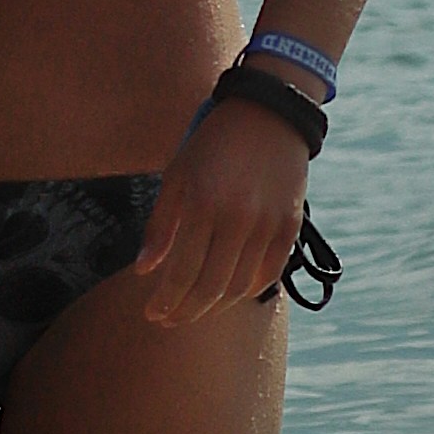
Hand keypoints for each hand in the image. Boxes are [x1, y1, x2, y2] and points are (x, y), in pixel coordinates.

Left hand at [130, 97, 310, 326]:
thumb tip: (143, 269)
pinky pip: (268, 273)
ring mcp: (267, 224)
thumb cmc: (213, 142)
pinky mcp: (290, 226)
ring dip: (213, 306)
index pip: (181, 272)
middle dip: (185, 312)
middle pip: (210, 287)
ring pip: (239, 287)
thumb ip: (160, 225)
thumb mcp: (177, 173)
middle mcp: (237, 219)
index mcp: (203, 203)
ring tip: (194, 309)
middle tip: (168, 320)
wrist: (269, 113)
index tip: (152, 313)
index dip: (165, 300)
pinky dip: (247, 290)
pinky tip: (228, 294)